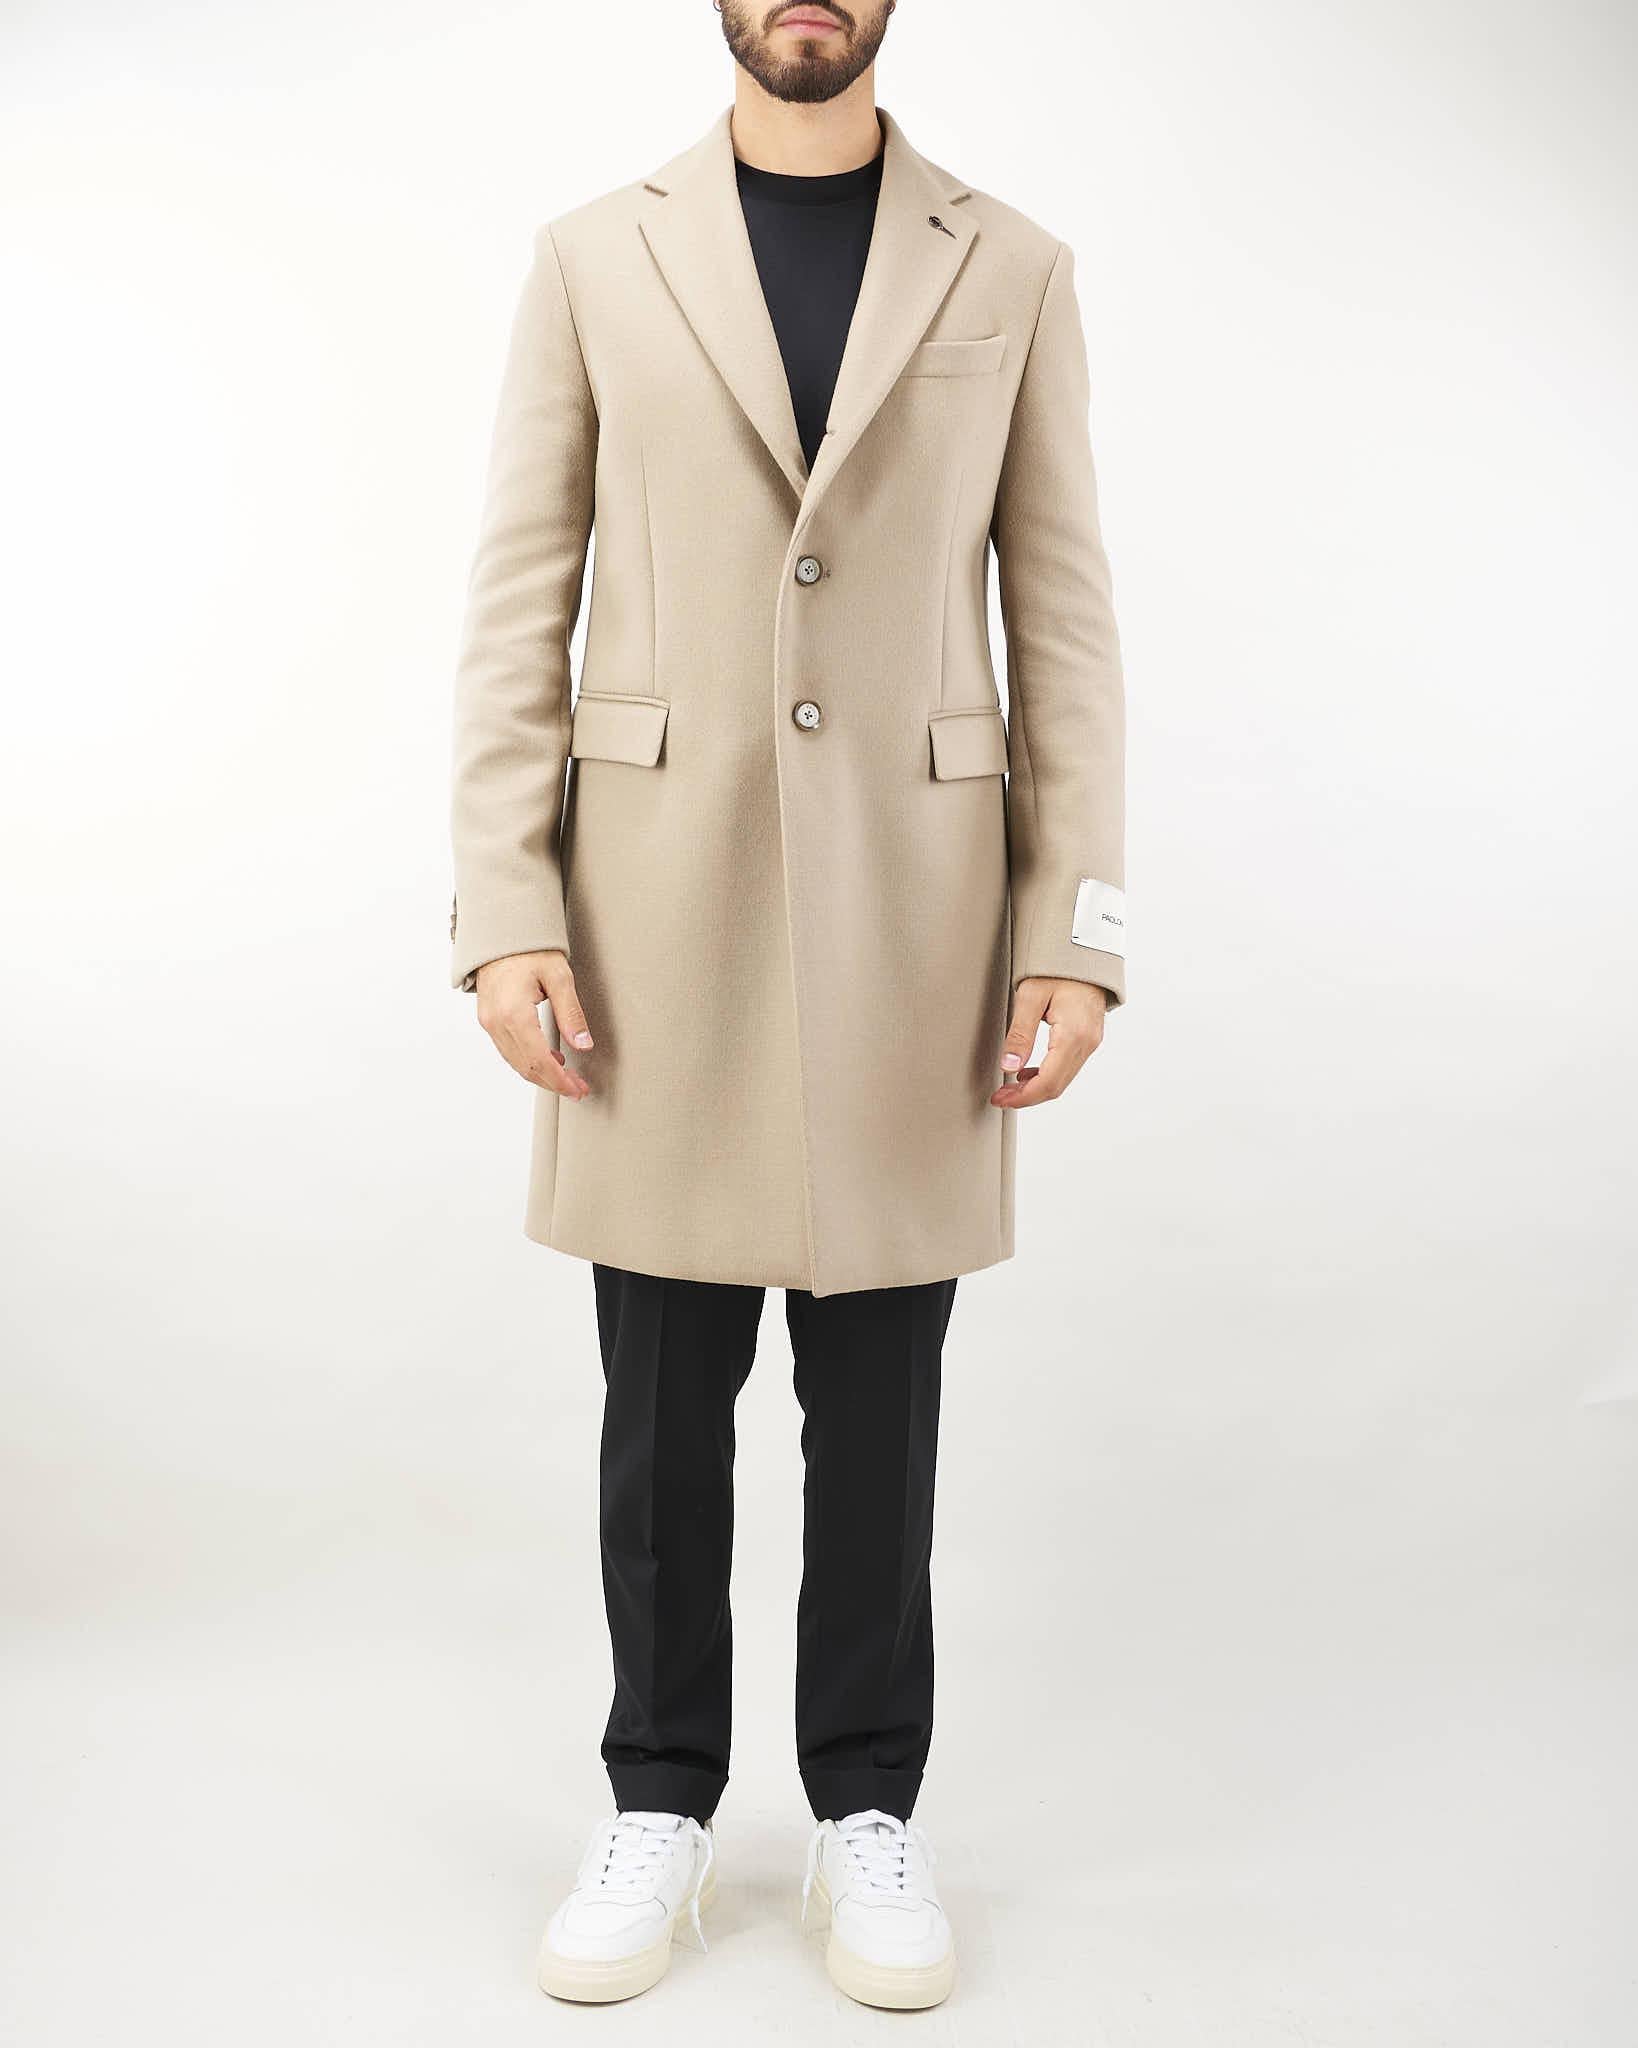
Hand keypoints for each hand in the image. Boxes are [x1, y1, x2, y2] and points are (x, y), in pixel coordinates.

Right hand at [474, 950, 593, 1100]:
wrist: (501, 933)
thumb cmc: (529, 949)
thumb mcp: (559, 977)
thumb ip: (571, 1013)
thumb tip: (583, 1044)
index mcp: (513, 1013)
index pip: (539, 1060)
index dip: (559, 1080)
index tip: (577, 1090)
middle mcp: (496, 1022)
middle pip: (526, 1067)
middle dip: (553, 1082)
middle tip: (578, 1088)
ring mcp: (489, 1022)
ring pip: (516, 1062)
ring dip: (541, 1074)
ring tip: (567, 1078)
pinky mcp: (488, 1020)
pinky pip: (509, 1050)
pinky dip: (529, 1060)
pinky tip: (549, 1059)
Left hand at [991, 977, 1106, 1108]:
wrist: (1084, 949)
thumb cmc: (1058, 967)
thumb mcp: (1031, 996)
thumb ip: (1020, 1033)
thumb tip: (1008, 1066)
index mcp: (1073, 1035)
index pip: (1048, 1082)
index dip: (1023, 1097)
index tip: (1001, 1099)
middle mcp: (1087, 1043)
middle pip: (1056, 1086)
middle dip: (1026, 1097)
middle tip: (1000, 1097)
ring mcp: (1090, 1042)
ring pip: (1063, 1079)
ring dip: (1036, 1088)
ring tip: (1009, 1086)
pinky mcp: (1088, 1038)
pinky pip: (1068, 1067)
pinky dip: (1047, 1076)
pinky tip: (1026, 1072)